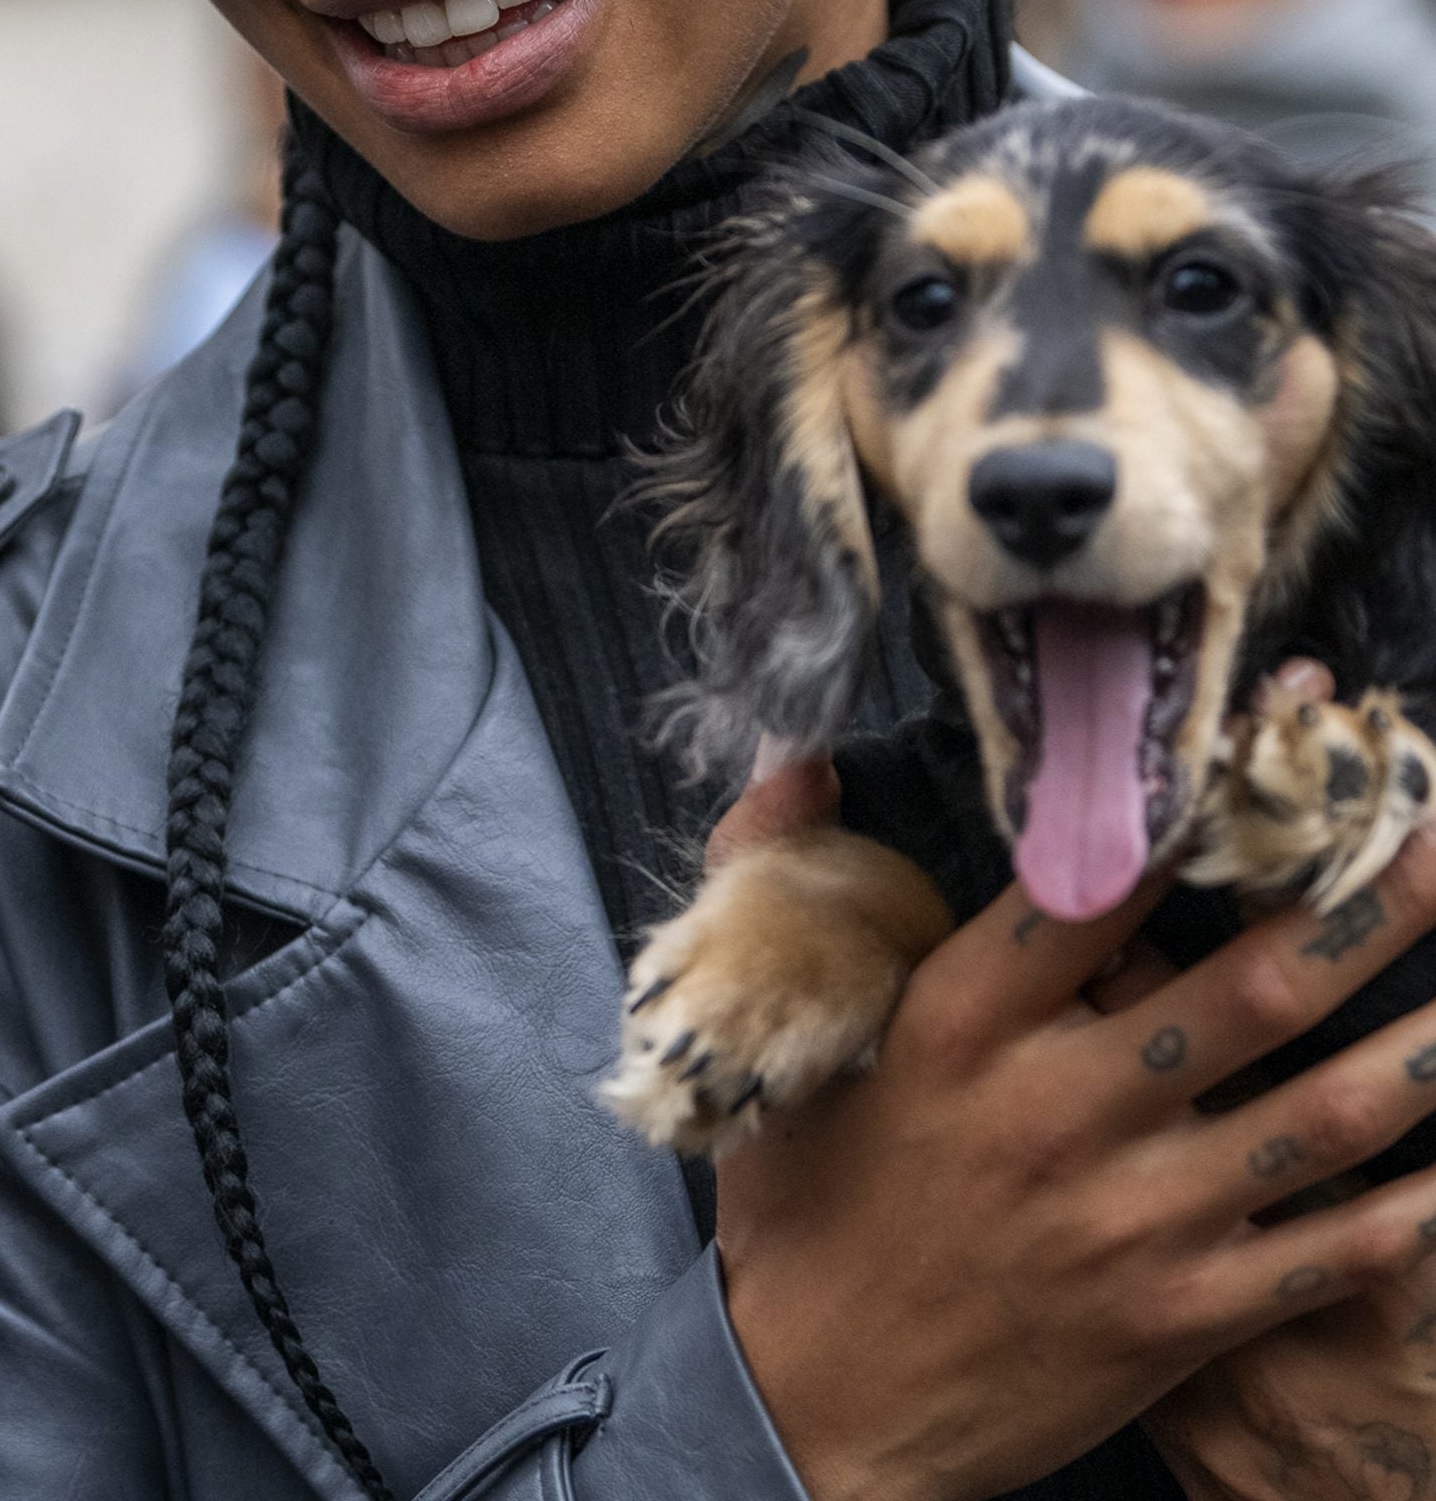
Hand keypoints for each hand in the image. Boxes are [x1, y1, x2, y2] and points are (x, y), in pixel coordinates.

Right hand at [709, 762, 1435, 1500]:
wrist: (811, 1409)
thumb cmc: (801, 1205)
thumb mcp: (771, 1033)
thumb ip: (771, 869)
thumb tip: (790, 747)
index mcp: (964, 1019)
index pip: (1109, 881)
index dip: (1208, 797)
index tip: (1284, 729)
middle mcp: (1062, 1106)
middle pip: (1254, 984)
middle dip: (1365, 898)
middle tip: (1433, 826)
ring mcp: (1133, 1219)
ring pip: (1320, 1113)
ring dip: (1420, 1040)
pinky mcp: (1178, 1319)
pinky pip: (1326, 1253)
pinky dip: (1411, 1206)